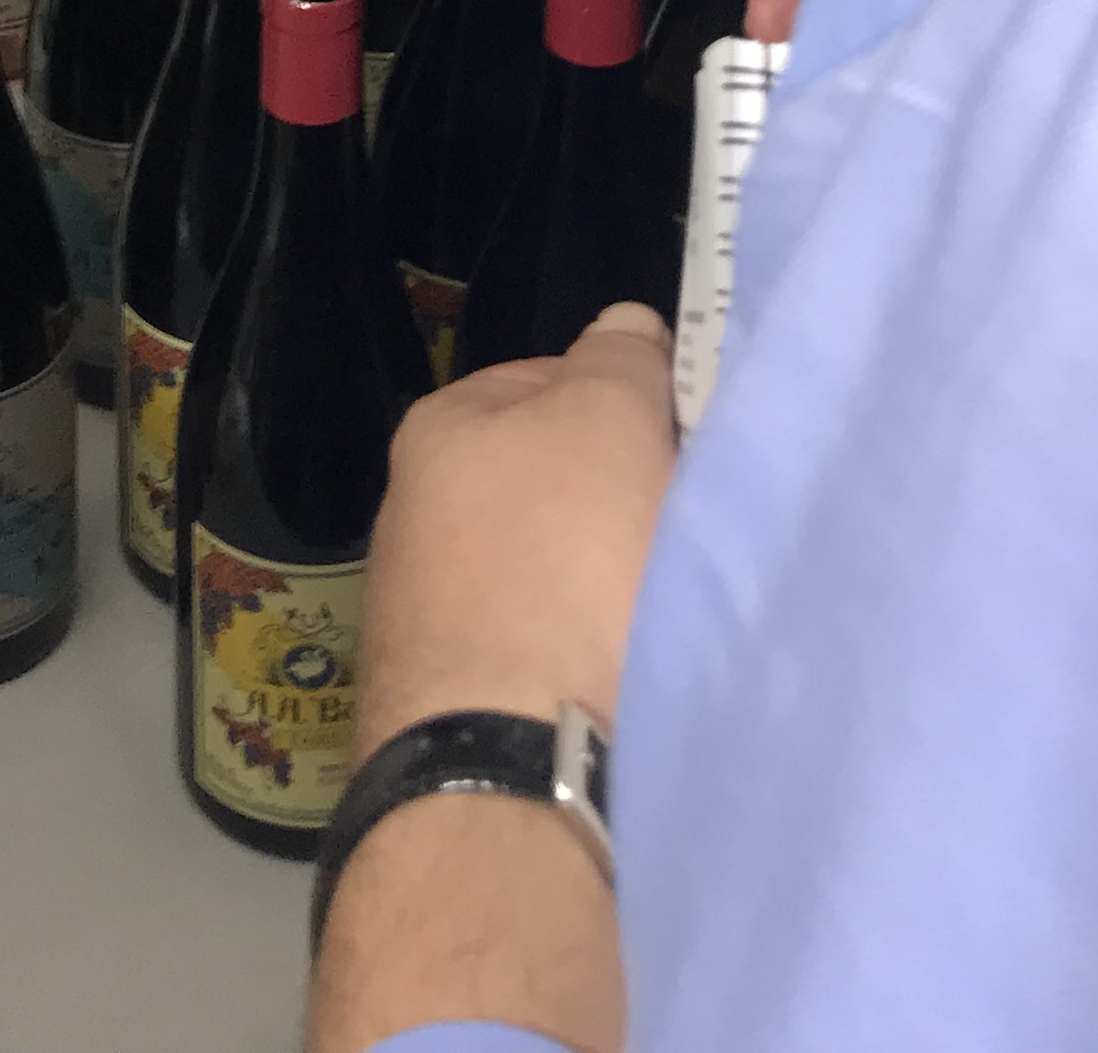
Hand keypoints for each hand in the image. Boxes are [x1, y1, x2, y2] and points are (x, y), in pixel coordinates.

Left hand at [356, 311, 678, 755]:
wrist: (514, 768)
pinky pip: (543, 660)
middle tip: (684, 532)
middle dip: (616, 504)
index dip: (628, 403)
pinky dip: (583, 665)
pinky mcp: (455, 715)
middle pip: (549, 486)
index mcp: (438, 432)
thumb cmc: (562, 565)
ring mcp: (429, 624)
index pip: (550, 380)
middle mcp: (414, 517)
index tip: (682, 445)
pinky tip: (625, 686)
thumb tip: (623, 329)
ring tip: (662, 620)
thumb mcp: (607, 420)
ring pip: (548, 578)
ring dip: (601, 592)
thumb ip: (620, 362)